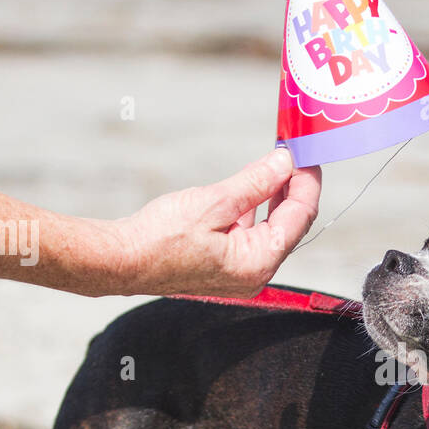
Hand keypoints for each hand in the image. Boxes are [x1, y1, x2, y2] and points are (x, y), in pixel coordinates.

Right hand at [103, 148, 320, 296]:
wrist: (121, 260)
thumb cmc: (160, 237)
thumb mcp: (213, 202)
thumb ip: (255, 183)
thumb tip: (284, 163)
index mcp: (258, 262)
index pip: (299, 218)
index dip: (307, 182)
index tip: (307, 155)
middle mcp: (255, 273)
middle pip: (289, 225)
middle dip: (293, 188)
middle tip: (293, 155)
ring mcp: (241, 272)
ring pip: (270, 229)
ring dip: (273, 197)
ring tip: (275, 165)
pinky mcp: (226, 266)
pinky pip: (251, 235)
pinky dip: (254, 211)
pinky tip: (252, 188)